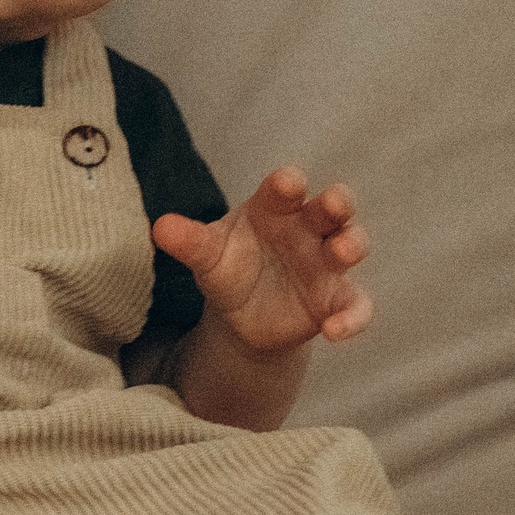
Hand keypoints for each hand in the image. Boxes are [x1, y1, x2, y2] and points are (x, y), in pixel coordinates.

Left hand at [154, 165, 371, 356]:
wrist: (241, 315)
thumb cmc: (228, 267)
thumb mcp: (206, 255)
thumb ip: (188, 241)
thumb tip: (158, 227)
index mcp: (275, 208)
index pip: (285, 188)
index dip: (289, 183)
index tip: (288, 183)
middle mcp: (307, 229)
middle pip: (332, 207)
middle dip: (338, 202)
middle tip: (335, 205)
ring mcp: (325, 263)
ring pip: (352, 244)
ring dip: (352, 244)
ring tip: (342, 252)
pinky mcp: (335, 299)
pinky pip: (355, 305)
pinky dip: (351, 317)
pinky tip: (333, 331)